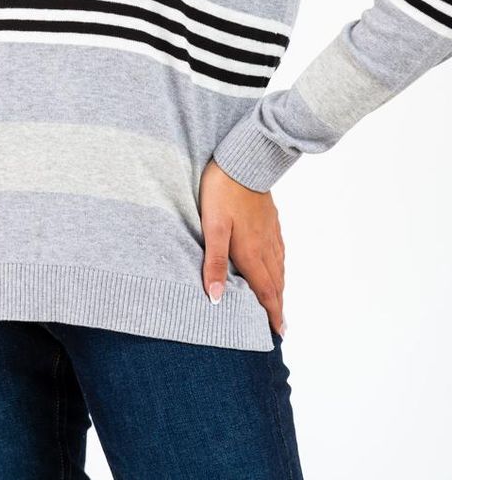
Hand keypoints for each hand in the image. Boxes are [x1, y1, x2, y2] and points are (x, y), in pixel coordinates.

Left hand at [200, 158, 285, 335]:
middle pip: (275, 282)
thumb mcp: (212, 227)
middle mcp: (265, 245)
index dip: (272, 313)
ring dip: (280, 286)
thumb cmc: (223, 192)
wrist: (243, 160)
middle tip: (281, 326)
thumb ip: (214, 263)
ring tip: (279, 300)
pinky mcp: (271, 218)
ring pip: (279, 266)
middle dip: (278, 305)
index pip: (265, 290)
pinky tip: (277, 263)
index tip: (279, 333)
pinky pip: (279, 249)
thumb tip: (216, 298)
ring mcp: (270, 231)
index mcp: (251, 252)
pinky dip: (280, 265)